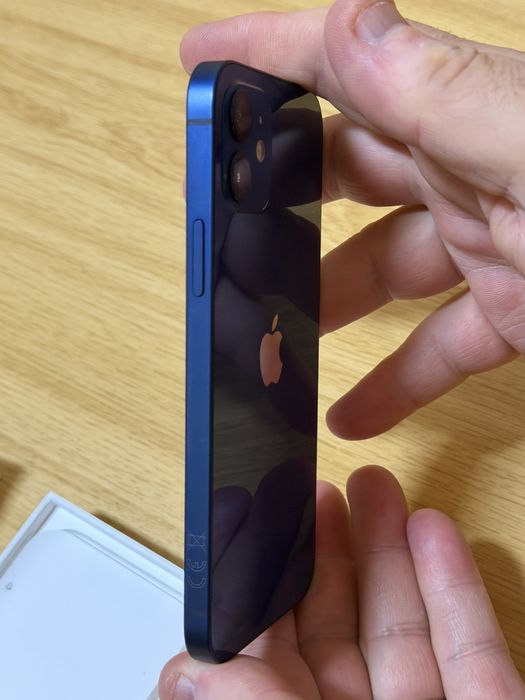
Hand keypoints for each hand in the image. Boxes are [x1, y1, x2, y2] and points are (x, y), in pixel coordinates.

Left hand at [159, 466, 523, 698]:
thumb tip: (185, 670)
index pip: (273, 652)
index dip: (271, 586)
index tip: (267, 528)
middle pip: (339, 623)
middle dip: (333, 547)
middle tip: (323, 489)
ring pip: (401, 621)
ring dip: (390, 548)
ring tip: (376, 486)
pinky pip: (471, 646)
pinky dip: (454, 586)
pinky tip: (435, 534)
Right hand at [180, 0, 524, 438]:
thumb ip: (442, 94)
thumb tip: (346, 26)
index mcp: (466, 116)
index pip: (349, 68)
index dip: (268, 55)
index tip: (200, 62)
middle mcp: (471, 170)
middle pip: (350, 173)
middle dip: (280, 199)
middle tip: (228, 227)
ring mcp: (491, 243)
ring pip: (385, 271)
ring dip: (324, 306)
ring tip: (273, 340)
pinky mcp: (514, 312)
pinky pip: (440, 348)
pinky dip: (396, 382)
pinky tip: (351, 413)